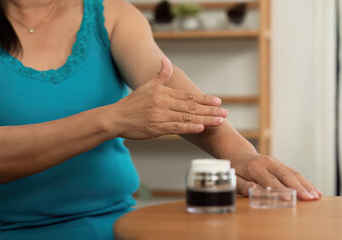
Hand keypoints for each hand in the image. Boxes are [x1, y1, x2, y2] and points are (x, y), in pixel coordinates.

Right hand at [111, 58, 228, 138]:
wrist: (115, 118)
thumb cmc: (132, 103)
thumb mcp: (146, 86)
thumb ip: (160, 75)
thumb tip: (165, 60)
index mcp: (163, 92)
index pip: (188, 96)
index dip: (204, 99)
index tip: (218, 101)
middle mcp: (164, 103)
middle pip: (191, 107)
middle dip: (210, 110)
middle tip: (225, 112)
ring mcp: (160, 115)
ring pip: (187, 117)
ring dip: (205, 119)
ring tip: (219, 121)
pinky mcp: (157, 128)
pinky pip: (176, 127)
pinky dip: (189, 128)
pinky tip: (201, 127)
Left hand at [235, 154, 321, 200]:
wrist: (239, 153)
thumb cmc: (236, 169)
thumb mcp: (234, 177)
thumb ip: (243, 185)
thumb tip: (255, 190)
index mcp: (255, 167)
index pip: (269, 180)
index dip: (280, 189)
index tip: (289, 198)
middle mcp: (268, 162)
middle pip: (286, 175)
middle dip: (299, 187)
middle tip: (309, 198)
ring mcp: (276, 162)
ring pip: (294, 173)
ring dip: (306, 185)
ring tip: (316, 196)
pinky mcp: (281, 165)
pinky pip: (295, 173)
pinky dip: (305, 182)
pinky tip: (314, 190)